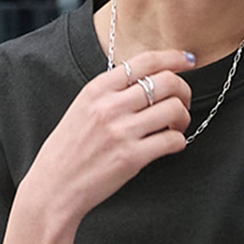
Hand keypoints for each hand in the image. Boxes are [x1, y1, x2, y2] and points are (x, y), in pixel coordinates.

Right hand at [22, 49, 196, 228]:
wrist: (55, 185)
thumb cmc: (69, 150)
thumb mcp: (83, 108)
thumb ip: (111, 93)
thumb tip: (145, 82)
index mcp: (98, 88)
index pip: (145, 61)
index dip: (173, 58)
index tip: (188, 61)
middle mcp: (110, 105)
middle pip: (166, 82)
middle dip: (184, 91)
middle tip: (183, 103)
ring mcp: (122, 131)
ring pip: (174, 109)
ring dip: (183, 117)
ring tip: (176, 127)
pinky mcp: (132, 157)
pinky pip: (172, 140)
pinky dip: (180, 141)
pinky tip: (172, 145)